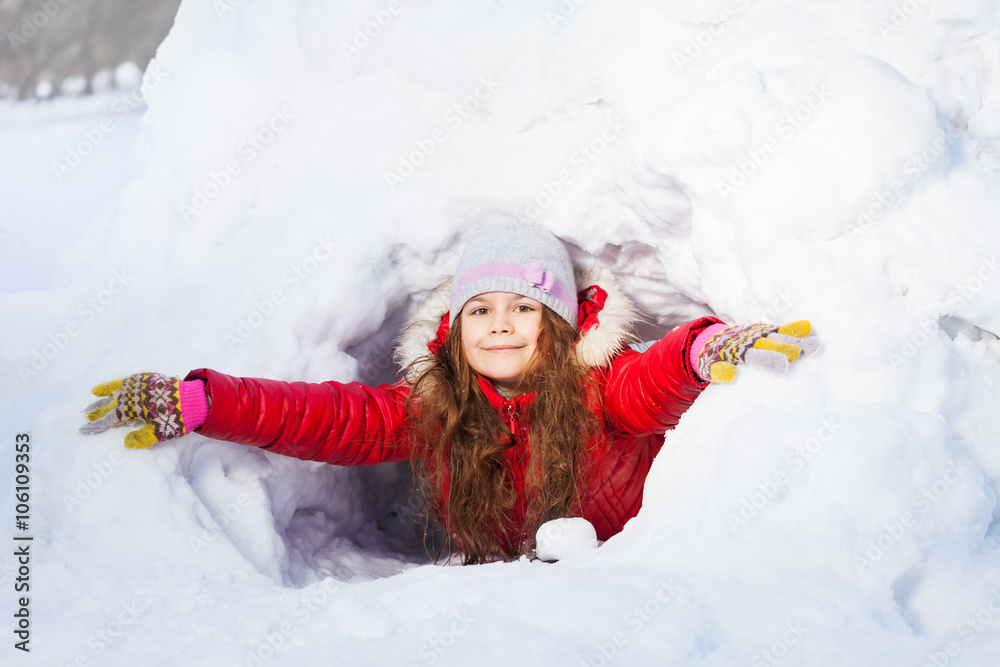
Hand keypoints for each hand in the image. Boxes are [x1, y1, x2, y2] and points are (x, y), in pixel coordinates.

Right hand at [80, 373, 194, 448]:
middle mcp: (132, 394)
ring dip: (104, 397)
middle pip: (111, 404)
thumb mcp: (160, 433)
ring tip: (91, 399)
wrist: (195, 398)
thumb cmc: (178, 418)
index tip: (84, 430)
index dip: (97, 425)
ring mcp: (139, 384)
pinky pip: (126, 380)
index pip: (110, 419)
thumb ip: (142, 438)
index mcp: (133, 409)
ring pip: (116, 391)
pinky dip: (116, 383)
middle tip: (86, 416)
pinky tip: (109, 385)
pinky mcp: (147, 378)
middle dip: (98, 411)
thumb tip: (126, 442)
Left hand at [697, 320, 819, 382]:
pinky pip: (780, 329)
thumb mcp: (710, 369)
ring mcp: (760, 335)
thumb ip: (719, 372)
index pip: (756, 357)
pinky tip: (809, 328)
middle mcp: (751, 342)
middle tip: (802, 352)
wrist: (711, 340)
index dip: (769, 360)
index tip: (783, 366)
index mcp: (737, 353)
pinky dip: (793, 328)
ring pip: (780, 336)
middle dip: (785, 348)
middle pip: (771, 345)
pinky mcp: (766, 331)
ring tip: (815, 345)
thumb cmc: (714, 360)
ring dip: (797, 340)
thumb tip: (730, 376)